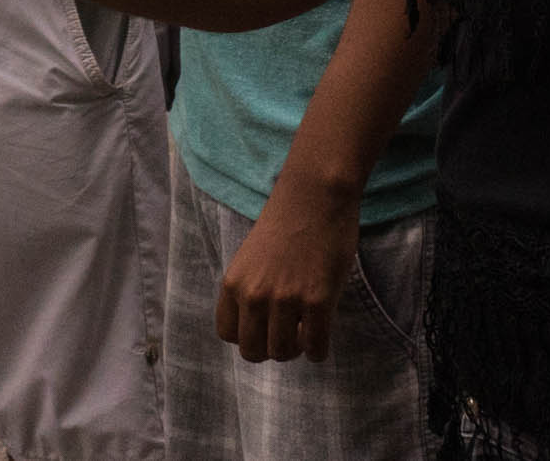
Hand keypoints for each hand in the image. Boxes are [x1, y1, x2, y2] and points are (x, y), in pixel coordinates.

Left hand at [212, 178, 363, 362]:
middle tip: (289, 335)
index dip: (248, 336)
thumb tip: (258, 329)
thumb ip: (248, 291)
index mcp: (233, 283)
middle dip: (271, 349)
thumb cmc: (285, 224)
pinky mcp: (318, 301)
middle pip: (253, 351)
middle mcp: (253, 295)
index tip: (264, 329)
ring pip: (283, 353)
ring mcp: (285, 299)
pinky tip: (321, 337)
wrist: (314, 197)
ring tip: (306, 333)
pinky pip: (315, 348)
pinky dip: (318, 350)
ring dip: (296, 350)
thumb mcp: (251, 259)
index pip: (228, 334)